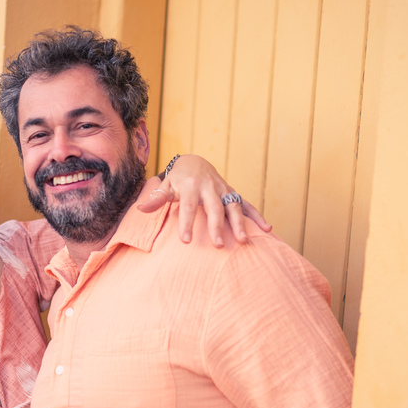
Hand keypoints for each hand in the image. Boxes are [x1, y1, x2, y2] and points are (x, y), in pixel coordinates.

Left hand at [136, 155, 272, 245]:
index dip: (187, 222)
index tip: (185, 241)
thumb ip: (156, 199)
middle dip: (216, 226)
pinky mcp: (233, 194)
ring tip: (243, 241)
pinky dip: (257, 216)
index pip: (189, 206)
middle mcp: (210, 187)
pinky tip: (267, 229)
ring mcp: (224, 190)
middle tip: (218, 245)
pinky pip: (247, 205)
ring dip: (239, 224)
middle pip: (214, 208)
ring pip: (233, 207)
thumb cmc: (177, 180)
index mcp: (190, 185)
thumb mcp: (165, 186)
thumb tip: (140, 210)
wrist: (194, 163)